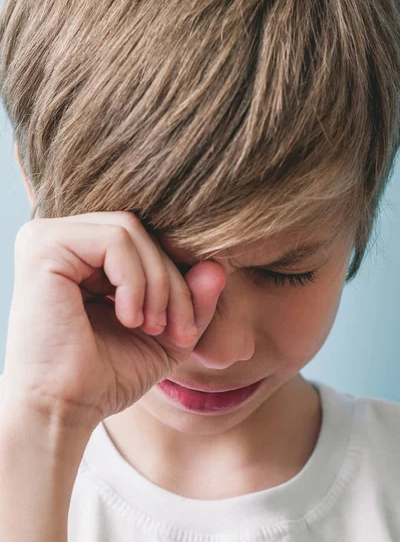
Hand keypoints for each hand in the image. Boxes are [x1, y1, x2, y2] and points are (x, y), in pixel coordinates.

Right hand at [2, 211, 225, 430]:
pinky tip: (128, 318)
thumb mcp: (165, 333)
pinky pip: (115, 240)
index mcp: (82, 256)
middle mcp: (62, 239)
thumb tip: (217, 266)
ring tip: (149, 326)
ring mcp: (47, 237)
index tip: (184, 329)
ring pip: (131, 231)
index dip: (176, 278)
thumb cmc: (106, 374)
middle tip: (175, 330)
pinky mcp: (44, 245)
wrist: (62, 410)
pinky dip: (136, 281)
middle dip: (171, 282)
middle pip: (140, 232)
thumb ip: (192, 299)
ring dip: (157, 283)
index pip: (143, 240)